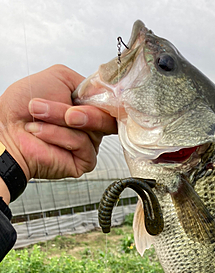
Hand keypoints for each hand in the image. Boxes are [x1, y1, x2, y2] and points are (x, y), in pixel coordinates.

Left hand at [0, 65, 116, 182]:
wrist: (6, 129)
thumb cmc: (22, 106)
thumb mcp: (59, 78)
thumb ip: (88, 82)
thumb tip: (108, 91)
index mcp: (87, 106)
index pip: (111, 103)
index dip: (108, 100)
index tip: (98, 95)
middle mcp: (90, 125)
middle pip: (106, 117)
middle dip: (83, 112)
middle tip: (65, 112)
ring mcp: (88, 144)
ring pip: (93, 131)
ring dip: (60, 120)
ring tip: (39, 119)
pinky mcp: (84, 161)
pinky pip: (84, 146)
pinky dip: (60, 138)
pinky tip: (42, 135)